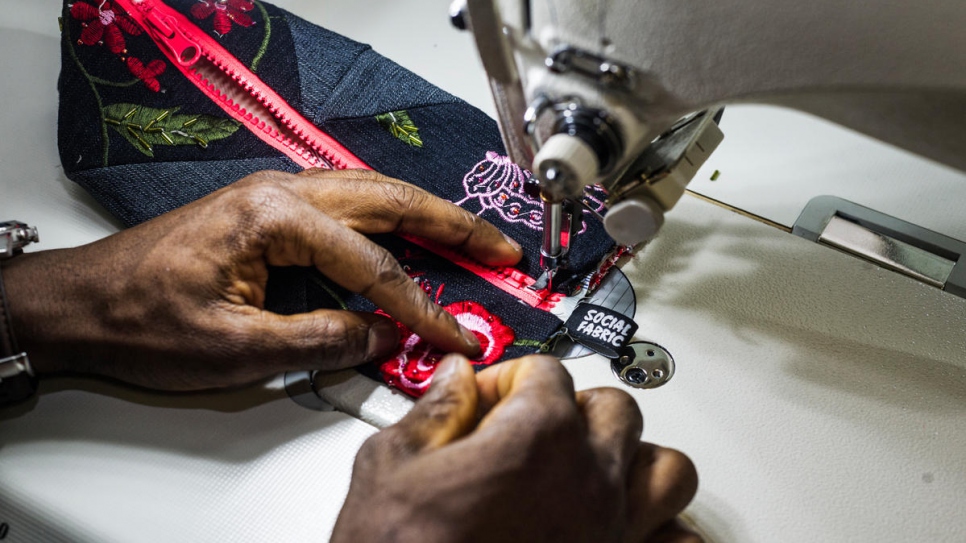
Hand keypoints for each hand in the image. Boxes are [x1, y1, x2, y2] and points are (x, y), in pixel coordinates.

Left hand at [0, 169, 521, 389]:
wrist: (81, 304)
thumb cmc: (140, 320)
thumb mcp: (237, 347)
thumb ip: (322, 339)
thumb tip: (382, 335)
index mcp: (274, 217)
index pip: (373, 265)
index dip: (422, 306)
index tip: (455, 335)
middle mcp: (281, 193)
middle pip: (389, 201)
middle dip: (452, 227)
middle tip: (501, 250)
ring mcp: (276, 197)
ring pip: (374, 196)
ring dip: (427, 217)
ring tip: (474, 240)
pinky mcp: (271, 213)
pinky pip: (349, 210)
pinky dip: (391, 224)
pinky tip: (413, 240)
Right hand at [333, 355, 700, 542]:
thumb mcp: (390, 469)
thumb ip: (433, 412)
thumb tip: (453, 382)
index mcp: (538, 435)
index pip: (544, 371)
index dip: (505, 380)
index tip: (482, 402)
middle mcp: (591, 479)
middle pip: (614, 408)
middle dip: (572, 408)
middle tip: (532, 428)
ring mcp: (615, 530)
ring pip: (666, 469)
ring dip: (634, 462)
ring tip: (592, 470)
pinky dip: (663, 533)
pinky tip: (627, 530)